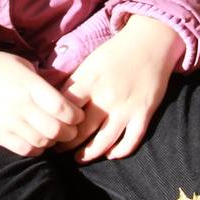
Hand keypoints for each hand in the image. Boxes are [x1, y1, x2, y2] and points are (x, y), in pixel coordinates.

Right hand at [0, 45, 83, 156]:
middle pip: (56, 129)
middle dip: (70, 132)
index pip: (62, 108)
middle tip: (71, 129)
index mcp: (30, 85)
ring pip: (42, 142)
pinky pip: (25, 150)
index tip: (78, 115)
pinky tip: (38, 142)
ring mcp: (9, 122)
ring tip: (54, 136)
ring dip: (53, 142)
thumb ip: (42, 83)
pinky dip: (37, 149)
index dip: (76, 115)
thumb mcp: (23, 66)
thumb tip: (64, 97)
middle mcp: (21, 105)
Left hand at [60, 15, 182, 162]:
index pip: (65, 108)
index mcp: (90, 80)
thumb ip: (76, 82)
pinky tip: (110, 154)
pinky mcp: (144, 113)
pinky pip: (131, 141)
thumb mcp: (91, 61)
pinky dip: (119, 151)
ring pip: (103, 141)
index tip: (49, 128)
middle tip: (58, 148)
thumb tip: (55, 101)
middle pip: (81, 129)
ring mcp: (126, 107)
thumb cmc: (117, 51)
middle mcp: (106, 96)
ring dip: (88, 154)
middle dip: (66, 142)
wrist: (151, 42)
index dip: (54, 121)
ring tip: (78, 157)